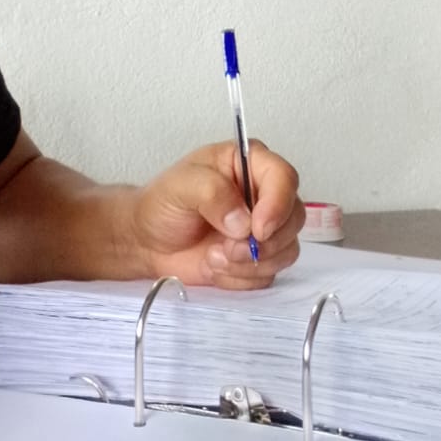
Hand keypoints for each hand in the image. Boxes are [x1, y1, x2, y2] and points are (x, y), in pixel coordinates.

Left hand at [132, 141, 303, 289]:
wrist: (147, 241)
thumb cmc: (162, 204)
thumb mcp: (180, 185)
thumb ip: (212, 193)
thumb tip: (243, 221)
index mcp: (250, 164)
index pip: (284, 178)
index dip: (278, 204)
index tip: (258, 228)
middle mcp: (263, 195)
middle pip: (293, 217)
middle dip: (264, 241)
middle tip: (228, 248)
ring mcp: (263, 228)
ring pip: (286, 249)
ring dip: (250, 262)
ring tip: (214, 256)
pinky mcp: (258, 258)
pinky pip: (268, 274)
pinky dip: (241, 277)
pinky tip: (215, 266)